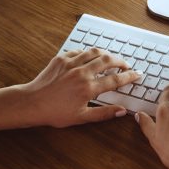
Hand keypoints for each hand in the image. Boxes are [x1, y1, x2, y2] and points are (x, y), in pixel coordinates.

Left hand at [20, 48, 142, 127]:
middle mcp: (82, 73)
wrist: (31, 103)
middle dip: (121, 61)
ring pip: (95, 52)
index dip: (129, 76)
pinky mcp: (61, 59)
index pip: (115, 79)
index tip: (137, 74)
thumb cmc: (55, 113)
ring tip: (111, 59)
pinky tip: (90, 58)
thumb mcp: (81, 117)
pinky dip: (88, 53)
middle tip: (126, 65)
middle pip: (108, 60)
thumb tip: (122, 111)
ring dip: (106, 54)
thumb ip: (104, 114)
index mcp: (88, 88)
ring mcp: (71, 63)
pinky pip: (79, 51)